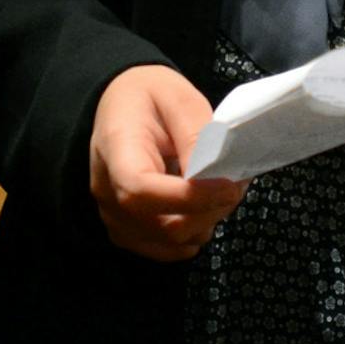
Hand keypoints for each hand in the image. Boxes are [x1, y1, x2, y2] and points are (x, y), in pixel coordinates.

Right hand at [89, 65, 245, 261]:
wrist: (122, 103)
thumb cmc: (149, 95)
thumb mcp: (178, 98)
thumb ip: (195, 135)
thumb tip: (214, 175)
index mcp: (115, 150)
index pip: (141, 190)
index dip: (189, 197)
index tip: (229, 186)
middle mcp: (107, 191)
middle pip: (161, 224)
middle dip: (210, 210)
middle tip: (238, 182)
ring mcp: (113, 215)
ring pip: (168, 242)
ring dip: (206, 221)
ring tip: (223, 190)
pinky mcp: (126, 229)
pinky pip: (164, 248)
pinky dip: (193, 232)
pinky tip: (204, 207)